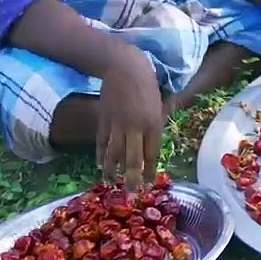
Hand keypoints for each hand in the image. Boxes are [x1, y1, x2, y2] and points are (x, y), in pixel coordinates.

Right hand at [97, 50, 163, 191]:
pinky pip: (101, 142)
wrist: (123, 66)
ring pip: (114, 153)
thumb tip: (156, 140)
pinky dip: (101, 155)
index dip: (150, 170)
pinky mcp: (103, 119)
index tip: (150, 183)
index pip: (152, 153)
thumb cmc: (147, 82)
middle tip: (132, 193)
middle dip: (132, 178)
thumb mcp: (159, 102)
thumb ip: (158, 122)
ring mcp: (117, 124)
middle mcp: (135, 126)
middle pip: (133, 158)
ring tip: (112, 183)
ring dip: (113, 170)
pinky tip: (101, 166)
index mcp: (153, 122)